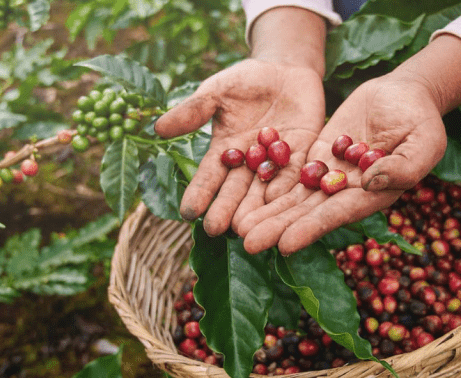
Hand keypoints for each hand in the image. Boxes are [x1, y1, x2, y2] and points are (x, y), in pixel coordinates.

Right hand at [154, 59, 325, 236]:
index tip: (188, 212)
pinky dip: (287, 187)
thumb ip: (193, 111)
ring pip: (264, 190)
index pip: (209, 177)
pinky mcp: (303, 155)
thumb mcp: (216, 91)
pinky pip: (295, 174)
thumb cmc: (245, 80)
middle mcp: (248, 164)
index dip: (199, 193)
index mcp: (224, 151)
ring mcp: (275, 162)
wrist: (285, 69)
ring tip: (248, 229)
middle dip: (226, 209)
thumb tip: (157, 128)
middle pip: (236, 191)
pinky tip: (279, 202)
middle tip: (217, 229)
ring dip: (256, 210)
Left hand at [234, 74, 447, 254]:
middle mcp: (347, 192)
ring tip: (237, 227)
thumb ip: (403, 166)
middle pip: (307, 213)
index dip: (311, 229)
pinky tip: (244, 195)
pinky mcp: (317, 156)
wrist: (405, 94)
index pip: (337, 215)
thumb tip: (369, 182)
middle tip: (247, 243)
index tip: (285, 244)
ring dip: (267, 212)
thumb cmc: (422, 119)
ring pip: (294, 197)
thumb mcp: (424, 141)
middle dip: (278, 228)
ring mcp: (329, 175)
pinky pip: (290, 172)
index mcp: (373, 195)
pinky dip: (269, 184)